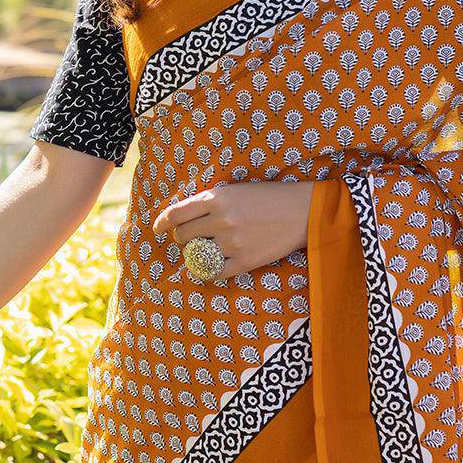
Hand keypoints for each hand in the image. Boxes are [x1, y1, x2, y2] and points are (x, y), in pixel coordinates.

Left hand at [152, 180, 314, 280]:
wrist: (303, 212)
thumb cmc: (269, 198)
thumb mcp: (237, 190)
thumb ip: (210, 203)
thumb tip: (182, 218)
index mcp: (217, 198)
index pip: (176, 213)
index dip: (162, 223)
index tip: (158, 229)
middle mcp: (221, 220)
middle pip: (183, 236)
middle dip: (182, 238)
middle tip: (190, 238)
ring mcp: (232, 242)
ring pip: (196, 254)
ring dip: (195, 254)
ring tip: (204, 250)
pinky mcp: (244, 261)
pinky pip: (213, 272)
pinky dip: (205, 271)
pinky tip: (207, 268)